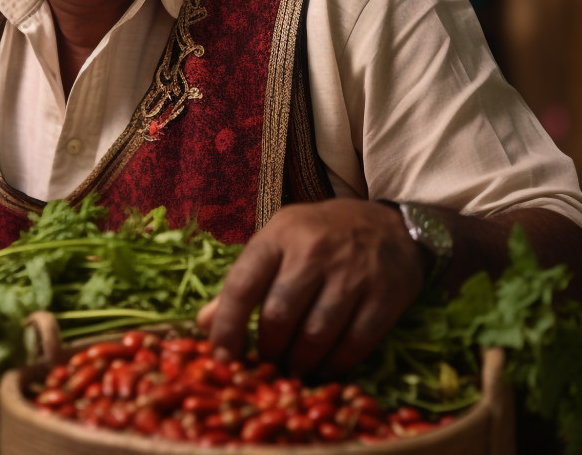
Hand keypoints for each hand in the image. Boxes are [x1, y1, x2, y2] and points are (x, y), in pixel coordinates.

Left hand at [196, 199, 425, 376]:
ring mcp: (352, 273)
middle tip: (266, 364)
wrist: (390, 224)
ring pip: (316, 334)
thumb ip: (243, 282)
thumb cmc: (319, 237)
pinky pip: (356, 343)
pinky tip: (324, 368)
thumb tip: (204, 324)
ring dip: (300, 362)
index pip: (242, 285)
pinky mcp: (386, 295)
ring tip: (292, 370)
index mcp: (278, 236)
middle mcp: (313, 252)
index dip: (227, 326)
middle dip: (268, 349)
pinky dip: (335, 364)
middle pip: (279, 315)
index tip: (220, 356)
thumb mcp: (277, 244)